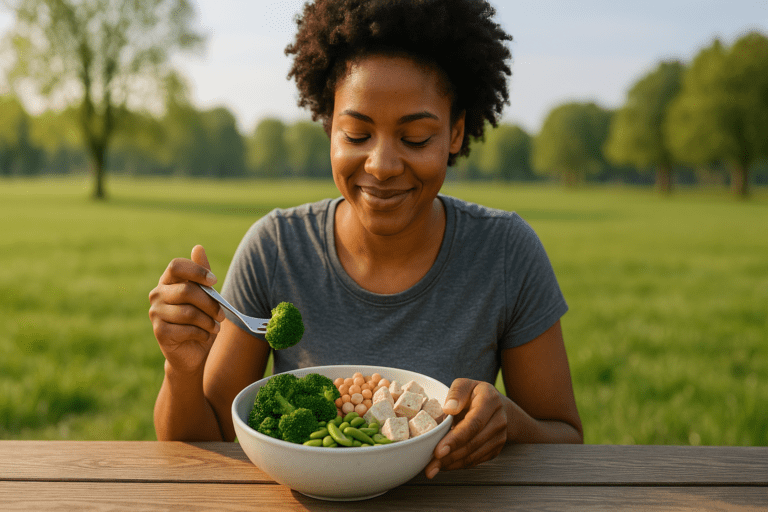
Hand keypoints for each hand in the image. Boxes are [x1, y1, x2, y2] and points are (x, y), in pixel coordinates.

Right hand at [148, 245, 225, 374]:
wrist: (193, 352)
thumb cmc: (201, 320)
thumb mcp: (206, 295)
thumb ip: (201, 273)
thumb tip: (198, 247)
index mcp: (168, 281)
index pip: (176, 266)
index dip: (197, 271)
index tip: (214, 281)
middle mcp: (157, 294)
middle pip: (186, 290)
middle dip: (210, 303)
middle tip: (222, 314)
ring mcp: (155, 313)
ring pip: (188, 312)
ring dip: (208, 321)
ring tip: (215, 327)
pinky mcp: (159, 331)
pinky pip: (186, 329)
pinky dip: (202, 333)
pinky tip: (205, 336)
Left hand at [425, 379, 508, 478]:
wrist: (497, 406)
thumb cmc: (474, 394)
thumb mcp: (464, 385)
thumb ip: (456, 393)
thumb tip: (448, 408)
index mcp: (490, 400)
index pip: (473, 424)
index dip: (455, 439)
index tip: (438, 451)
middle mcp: (498, 420)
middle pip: (473, 443)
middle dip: (450, 456)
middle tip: (430, 465)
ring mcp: (499, 436)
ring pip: (474, 455)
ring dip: (452, 464)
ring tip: (433, 468)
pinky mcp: (496, 449)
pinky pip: (476, 460)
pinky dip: (459, 465)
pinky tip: (445, 465)